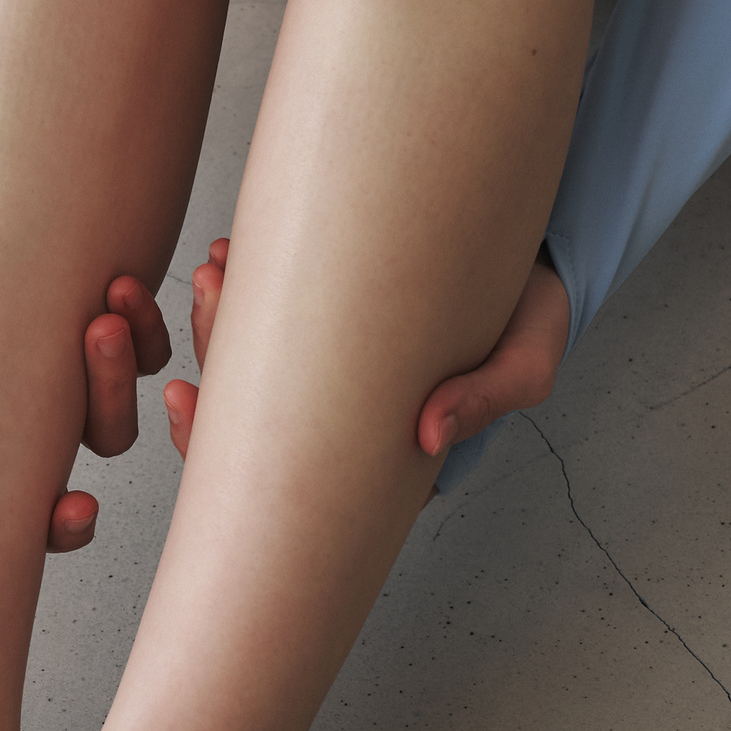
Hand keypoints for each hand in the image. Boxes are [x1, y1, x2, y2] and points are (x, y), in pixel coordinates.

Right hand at [0, 226, 171, 552]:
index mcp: (4, 435)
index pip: (41, 511)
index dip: (65, 526)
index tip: (77, 507)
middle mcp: (57, 415)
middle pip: (105, 438)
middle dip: (108, 399)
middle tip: (97, 331)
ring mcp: (97, 375)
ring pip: (133, 393)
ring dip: (127, 363)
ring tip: (110, 306)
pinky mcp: (128, 333)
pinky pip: (156, 349)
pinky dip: (151, 326)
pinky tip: (132, 288)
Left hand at [162, 241, 570, 471]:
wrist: (541, 253)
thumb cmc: (532, 317)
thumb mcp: (528, 363)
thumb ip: (486, 401)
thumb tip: (427, 437)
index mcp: (375, 455)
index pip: (285, 477)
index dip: (224, 452)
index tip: (189, 402)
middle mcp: (344, 416)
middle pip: (254, 413)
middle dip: (214, 357)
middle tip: (209, 292)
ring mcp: (335, 365)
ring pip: (255, 359)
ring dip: (221, 316)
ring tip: (214, 268)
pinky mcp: (333, 311)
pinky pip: (272, 310)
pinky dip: (245, 284)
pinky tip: (227, 257)